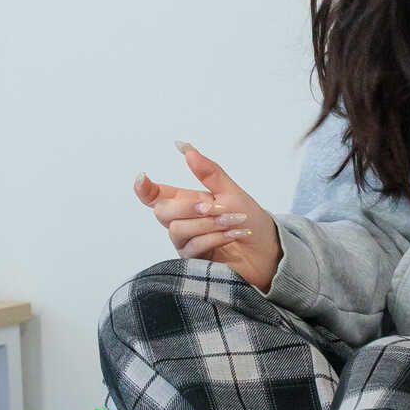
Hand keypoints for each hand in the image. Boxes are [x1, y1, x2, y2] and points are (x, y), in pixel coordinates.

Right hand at [135, 142, 279, 291]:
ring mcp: (187, 243)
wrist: (267, 250)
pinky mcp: (194, 262)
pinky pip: (193, 247)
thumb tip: (184, 147)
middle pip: (162, 212)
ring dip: (207, 223)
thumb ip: (208, 172)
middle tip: (212, 205)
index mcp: (188, 202)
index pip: (157, 196)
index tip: (141, 177)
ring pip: (177, 230)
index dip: (144, 189)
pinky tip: (232, 234)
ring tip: (232, 221)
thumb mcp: (231, 191)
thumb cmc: (250, 220)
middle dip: (187, 206)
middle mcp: (183, 222)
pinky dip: (214, 237)